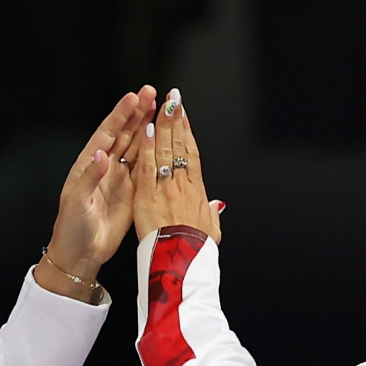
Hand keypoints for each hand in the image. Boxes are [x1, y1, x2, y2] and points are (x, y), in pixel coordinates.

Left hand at [38, 88, 156, 294]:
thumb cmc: (71, 228)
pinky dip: (155, 154)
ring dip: (148, 128)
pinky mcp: (134, 193)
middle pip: (125, 134)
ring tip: (160, 109)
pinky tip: (164, 139)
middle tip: (152, 93)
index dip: (120, 115)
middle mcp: (106, 167)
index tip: (132, 98)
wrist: (81, 254)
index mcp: (89, 164)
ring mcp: (121, 179)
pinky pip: (146, 169)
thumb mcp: (76, 200)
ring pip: (138, 147)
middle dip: (137, 113)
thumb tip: (102, 154)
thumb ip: (90, 176)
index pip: (107, 133)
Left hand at [130, 89, 219, 245]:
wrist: (182, 268)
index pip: (190, 155)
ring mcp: (165, 190)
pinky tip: (147, 129)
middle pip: (178, 146)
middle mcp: (182, 187)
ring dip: (163, 126)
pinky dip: (147, 148)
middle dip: (176, 120)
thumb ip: (212, 215)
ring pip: (164, 152)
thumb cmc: (196, 254)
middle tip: (174, 97)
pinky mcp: (148, 198)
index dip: (186, 133)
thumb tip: (218, 204)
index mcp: (196, 193)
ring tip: (161, 103)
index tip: (184, 115)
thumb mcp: (211, 233)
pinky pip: (147, 168)